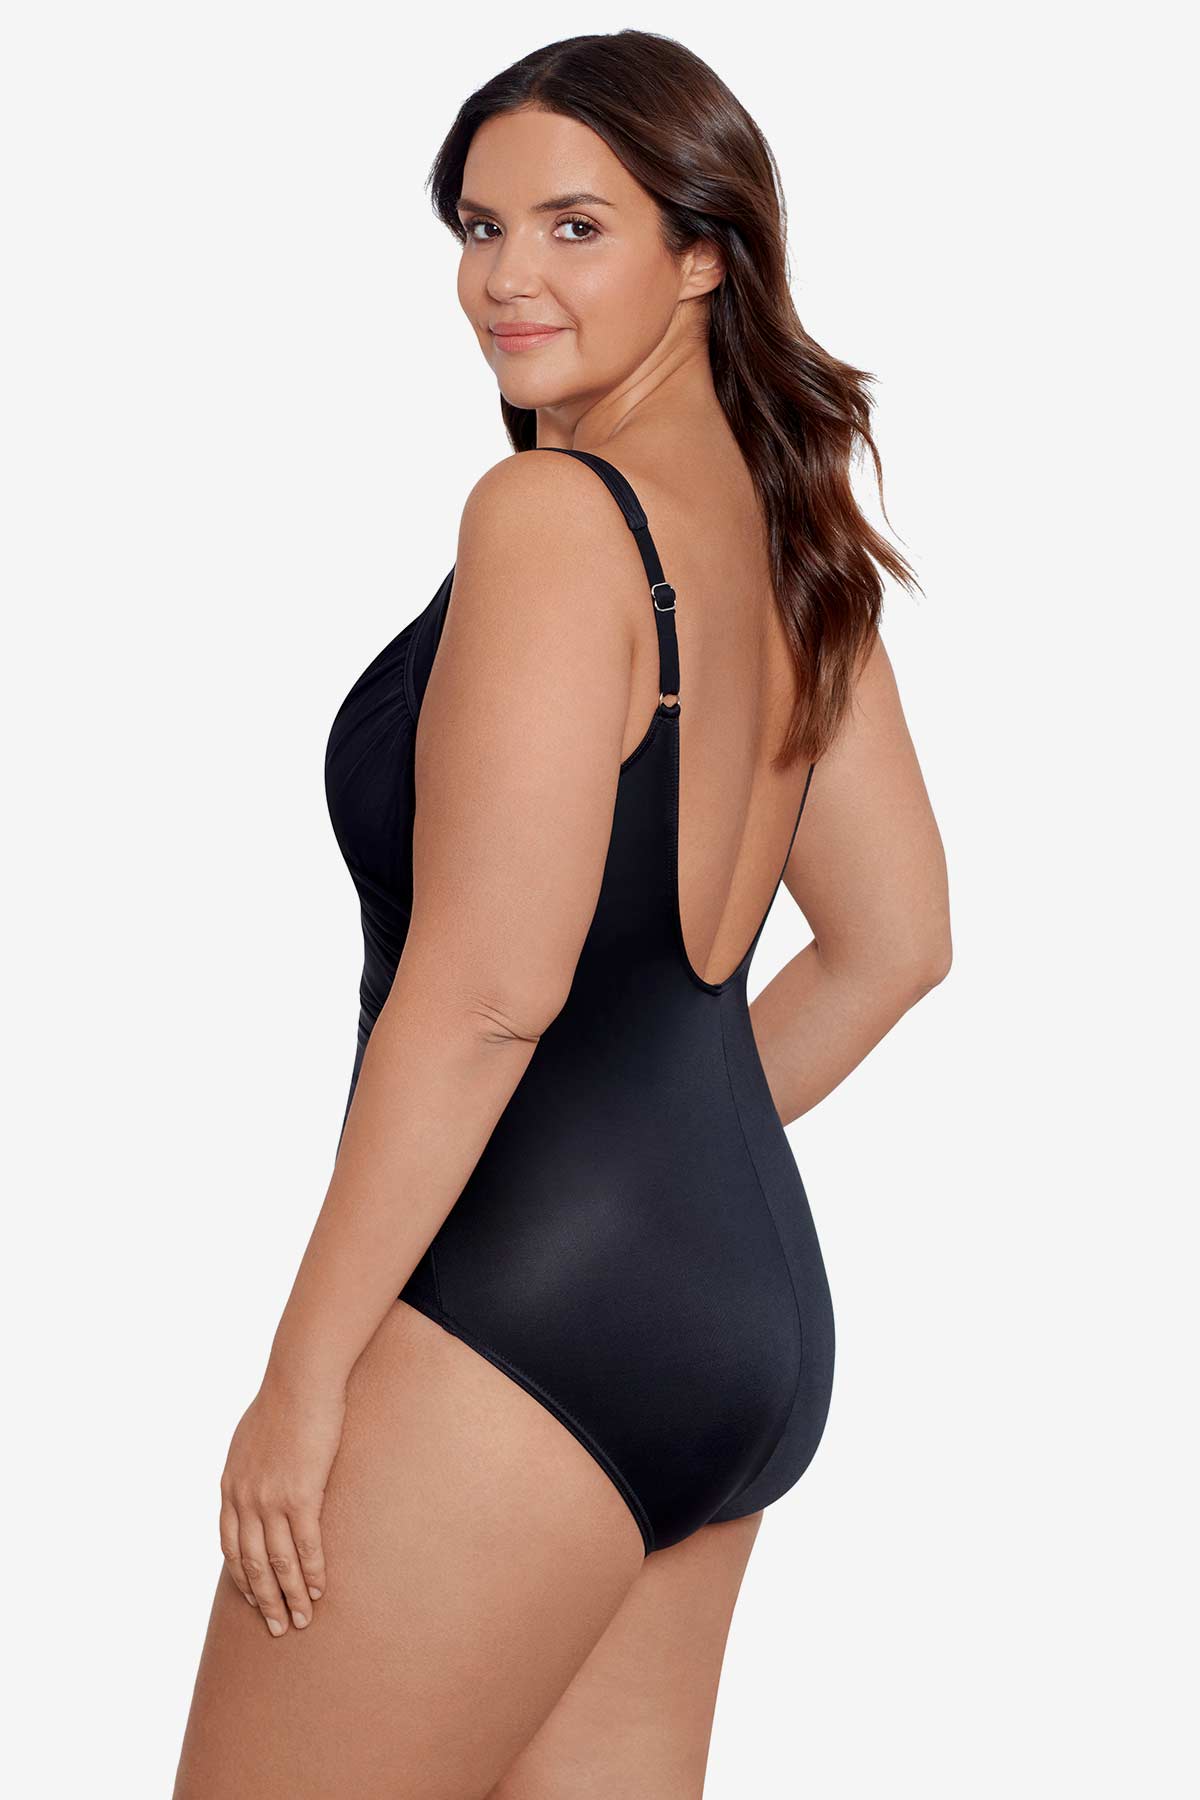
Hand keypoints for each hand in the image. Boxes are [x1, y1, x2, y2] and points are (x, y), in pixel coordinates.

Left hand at [219, 1370, 345, 1635]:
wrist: (300, 1379)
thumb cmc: (283, 1399)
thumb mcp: (250, 1438)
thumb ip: (250, 1465)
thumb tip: (257, 1477)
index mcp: (230, 1487)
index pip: (230, 1546)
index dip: (243, 1578)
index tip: (255, 1601)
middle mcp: (244, 1499)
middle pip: (250, 1564)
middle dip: (264, 1600)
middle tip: (278, 1627)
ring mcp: (270, 1499)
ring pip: (277, 1563)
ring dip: (289, 1596)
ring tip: (301, 1620)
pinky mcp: (300, 1494)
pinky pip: (305, 1545)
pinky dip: (310, 1572)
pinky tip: (318, 1590)